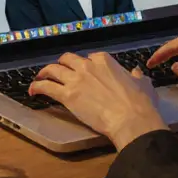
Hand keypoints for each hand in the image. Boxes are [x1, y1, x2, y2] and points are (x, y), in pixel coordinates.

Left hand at [29, 52, 168, 150]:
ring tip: (40, 78)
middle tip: (60, 72)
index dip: (87, 65)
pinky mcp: (67, 95)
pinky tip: (33, 91)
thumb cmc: (140, 103)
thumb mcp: (143, 84)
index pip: (90, 57)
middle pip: (68, 59)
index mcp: (105, 61)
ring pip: (53, 70)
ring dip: (45, 72)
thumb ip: (137, 76)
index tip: (86, 72)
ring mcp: (76, 80)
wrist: (131, 119)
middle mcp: (87, 66)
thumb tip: (137, 72)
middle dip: (63, 64)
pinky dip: (37, 86)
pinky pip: (47, 87)